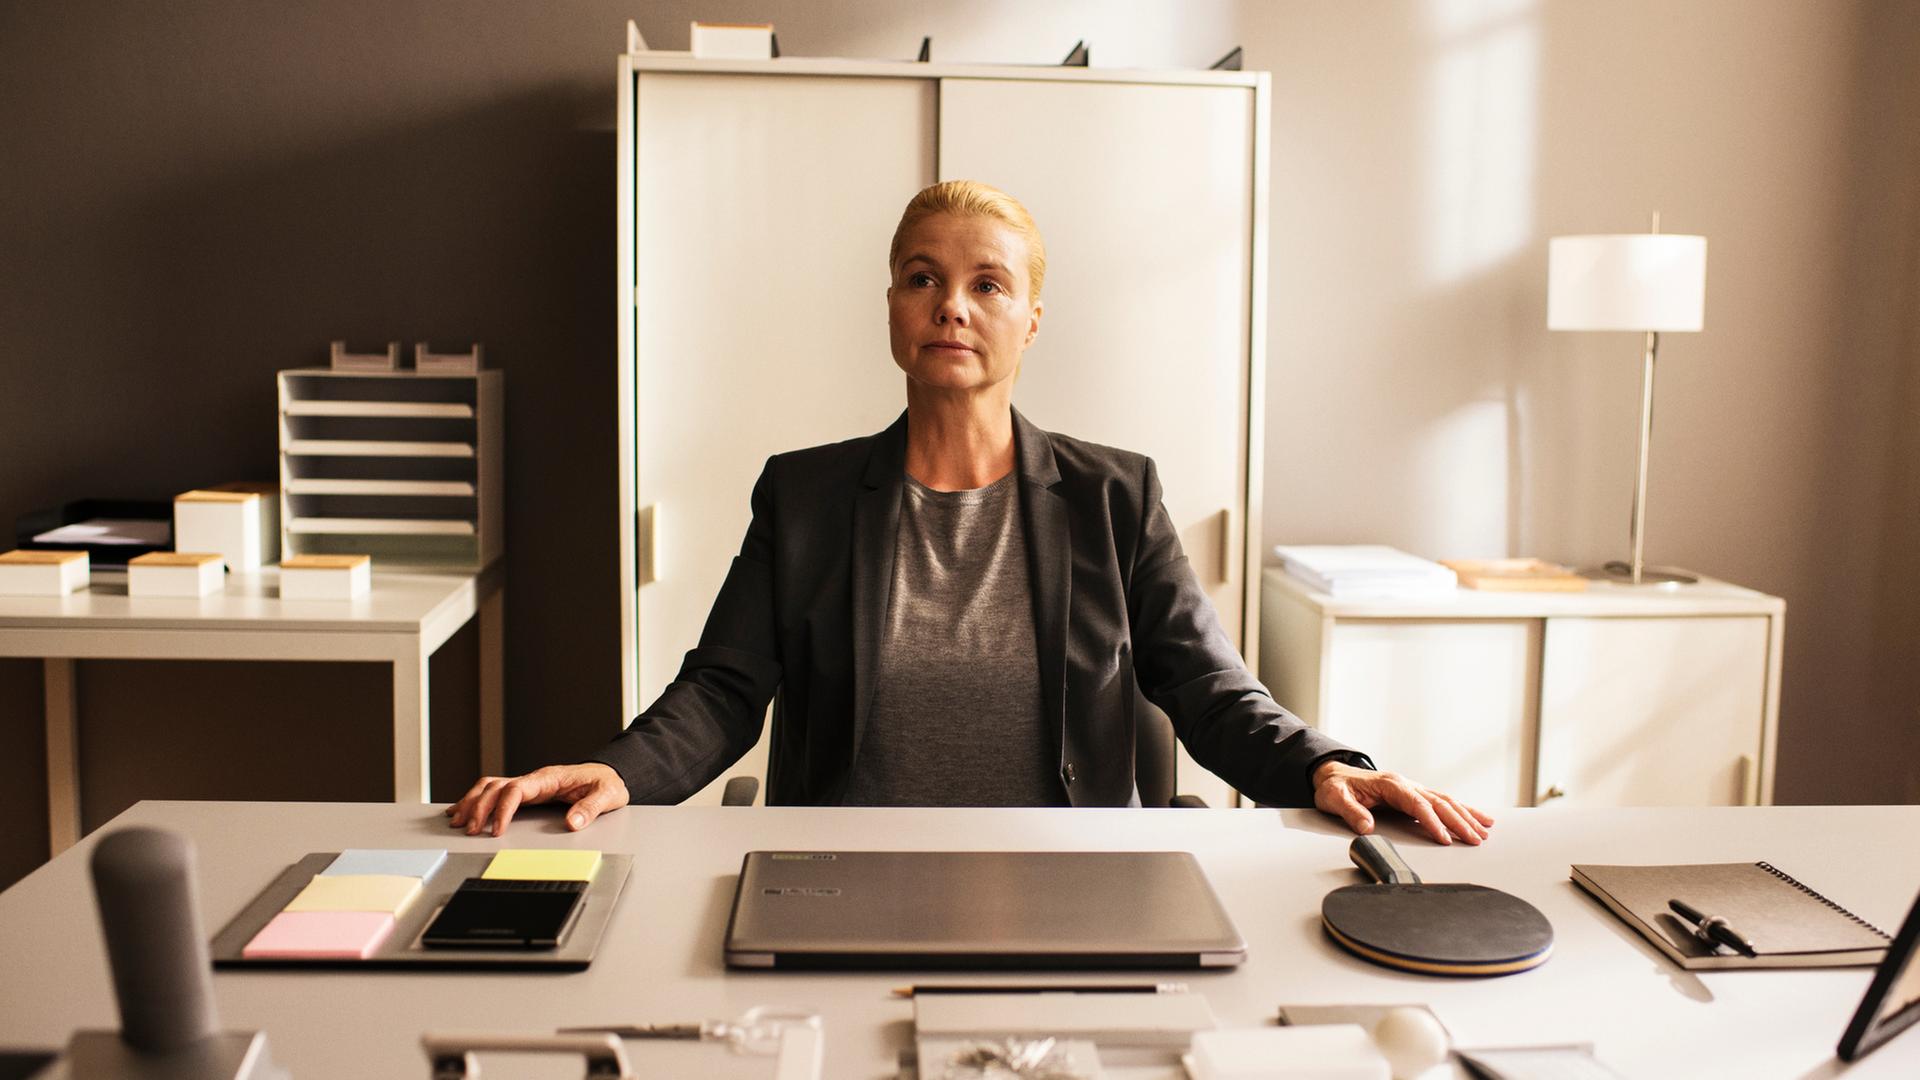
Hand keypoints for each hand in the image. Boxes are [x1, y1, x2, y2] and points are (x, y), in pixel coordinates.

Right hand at [445, 763, 628, 837]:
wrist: (611, 774)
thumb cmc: (608, 783)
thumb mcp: (607, 795)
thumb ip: (591, 808)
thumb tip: (573, 822)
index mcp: (550, 778)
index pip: (517, 789)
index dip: (503, 809)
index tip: (497, 830)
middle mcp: (535, 779)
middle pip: (496, 787)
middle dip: (479, 808)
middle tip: (469, 831)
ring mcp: (530, 784)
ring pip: (490, 786)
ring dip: (472, 802)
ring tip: (457, 821)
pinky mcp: (528, 792)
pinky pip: (496, 791)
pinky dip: (476, 799)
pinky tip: (463, 810)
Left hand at [1311, 761, 1493, 845]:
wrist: (1333, 774)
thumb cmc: (1335, 786)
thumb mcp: (1335, 798)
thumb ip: (1351, 812)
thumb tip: (1365, 826)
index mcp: (1390, 784)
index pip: (1417, 804)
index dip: (1431, 821)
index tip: (1443, 838)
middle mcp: (1405, 784)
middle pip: (1438, 802)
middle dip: (1459, 821)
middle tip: (1475, 839)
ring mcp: (1412, 788)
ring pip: (1445, 801)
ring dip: (1466, 816)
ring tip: (1483, 831)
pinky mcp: (1414, 795)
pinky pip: (1443, 801)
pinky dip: (1462, 809)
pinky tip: (1477, 818)